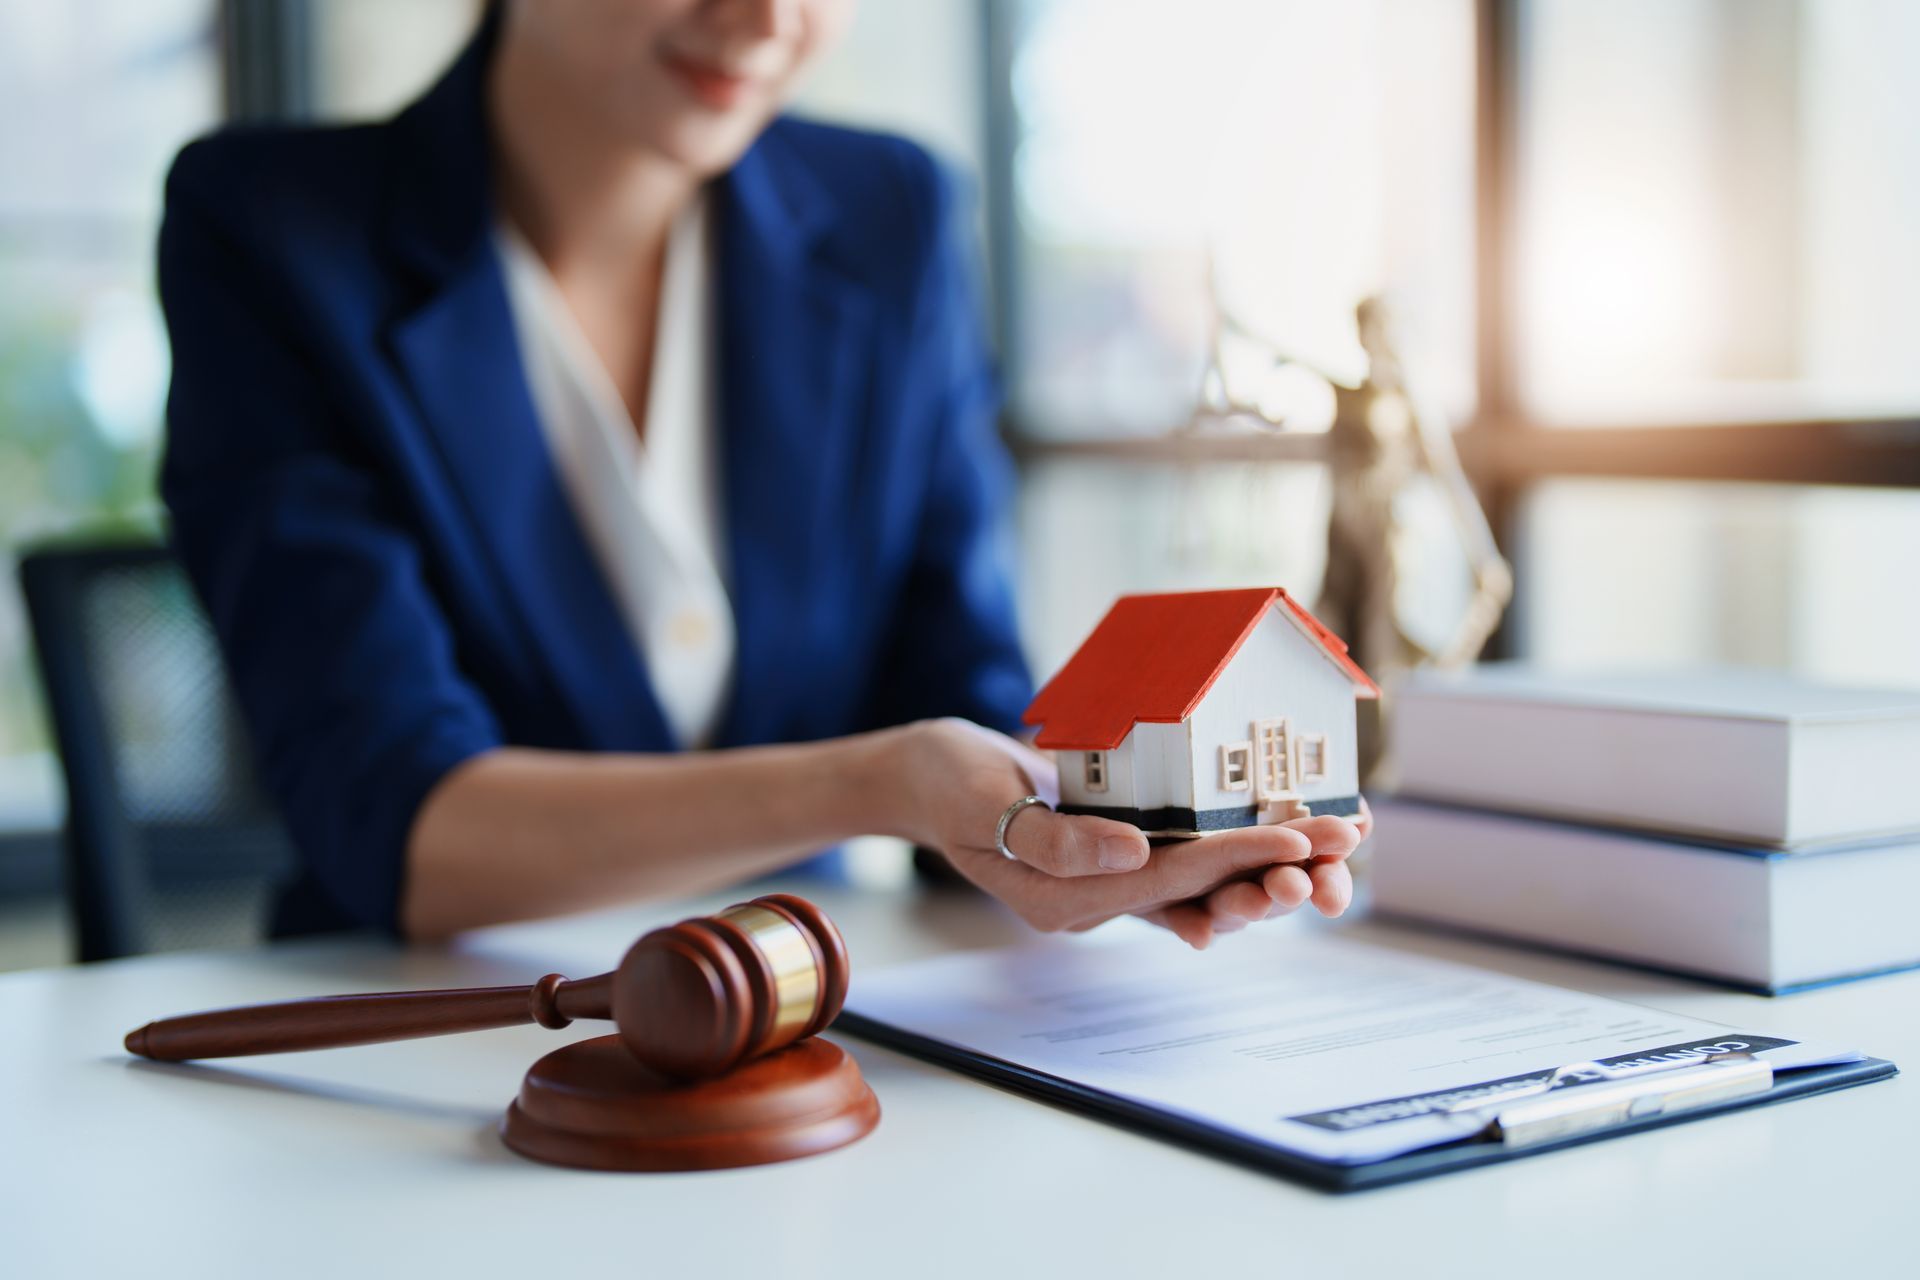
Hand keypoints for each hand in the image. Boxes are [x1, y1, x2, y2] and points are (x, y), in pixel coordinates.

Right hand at [889, 719, 1367, 948]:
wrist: (927, 778)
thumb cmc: (948, 784)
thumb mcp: (985, 804)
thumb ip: (1056, 837)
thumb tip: (1135, 853)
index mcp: (1064, 899)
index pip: (1168, 879)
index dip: (1236, 856)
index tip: (1297, 839)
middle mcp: (1096, 900)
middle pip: (1201, 891)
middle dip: (1274, 866)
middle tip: (1342, 840)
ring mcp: (1108, 880)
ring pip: (1202, 884)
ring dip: (1268, 861)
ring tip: (1332, 837)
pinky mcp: (1116, 856)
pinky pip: (1184, 864)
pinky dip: (1234, 849)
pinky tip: (1283, 840)